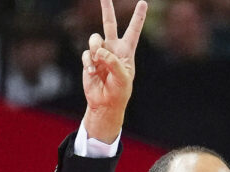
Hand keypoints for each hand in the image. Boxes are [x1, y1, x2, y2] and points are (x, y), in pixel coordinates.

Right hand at [81, 0, 147, 143]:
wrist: (105, 102)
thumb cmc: (119, 91)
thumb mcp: (123, 77)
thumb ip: (113, 62)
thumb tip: (99, 50)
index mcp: (127, 51)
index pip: (133, 30)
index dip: (138, 17)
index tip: (143, 3)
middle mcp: (113, 48)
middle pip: (109, 24)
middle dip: (106, 9)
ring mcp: (100, 53)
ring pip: (94, 39)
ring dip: (96, 49)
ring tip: (98, 64)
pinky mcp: (89, 59)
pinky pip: (86, 53)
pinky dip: (88, 62)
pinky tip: (92, 73)